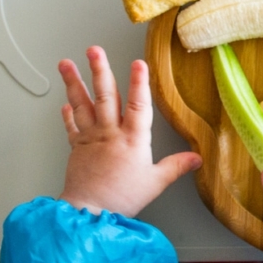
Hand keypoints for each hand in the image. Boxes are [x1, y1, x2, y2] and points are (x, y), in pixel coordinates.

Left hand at [57, 46, 200, 217]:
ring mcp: (91, 138)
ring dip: (74, 82)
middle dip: (100, 70)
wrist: (89, 212)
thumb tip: (197, 158)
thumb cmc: (122, 198)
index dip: (139, 83)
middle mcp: (110, 133)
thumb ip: (176, 166)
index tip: (138, 63)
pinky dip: (68, 112)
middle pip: (105, 96)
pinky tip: (65, 101)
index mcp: (133, 139)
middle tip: (94, 50)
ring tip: (66, 64)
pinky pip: (71, 125)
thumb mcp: (155, 183)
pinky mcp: (76, 148)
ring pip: (83, 105)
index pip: (138, 105)